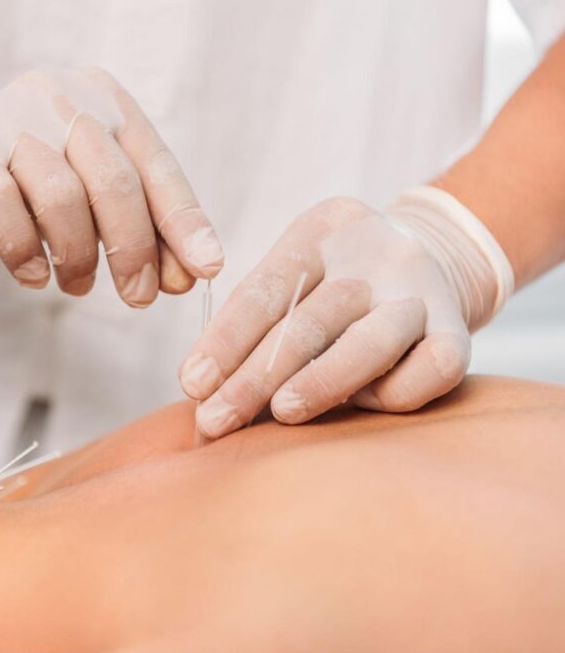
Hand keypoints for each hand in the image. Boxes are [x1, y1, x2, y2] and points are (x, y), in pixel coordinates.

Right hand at [0, 67, 223, 305]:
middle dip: (132, 249)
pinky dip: (23, 250)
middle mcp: (59, 98)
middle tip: (138, 297)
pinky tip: (34, 277)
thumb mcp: (92, 193)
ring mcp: (6, 119)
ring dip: (78, 255)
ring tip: (79, 285)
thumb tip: (187, 276)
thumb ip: (141, 225)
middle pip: (112, 180)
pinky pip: (0, 203)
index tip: (204, 269)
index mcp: (104, 99)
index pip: (155, 164)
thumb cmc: (32, 180)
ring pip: (60, 195)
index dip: (183, 221)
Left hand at [179, 189, 514, 437]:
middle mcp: (376, 256)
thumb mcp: (297, 273)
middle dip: (253, 378)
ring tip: (280, 416)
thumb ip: (255, 320)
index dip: (225, 339)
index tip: (192, 383)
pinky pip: (427, 372)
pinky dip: (390, 395)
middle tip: (215, 420)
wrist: (436, 255)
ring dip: (319, 384)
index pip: (265, 289)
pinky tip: (359, 406)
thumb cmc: (338, 282)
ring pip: (369, 344)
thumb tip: (200, 389)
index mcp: (322, 232)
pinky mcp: (460, 332)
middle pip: (309, 321)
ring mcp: (422, 292)